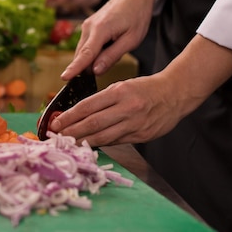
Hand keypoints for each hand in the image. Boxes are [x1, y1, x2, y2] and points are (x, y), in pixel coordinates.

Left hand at [51, 35, 231, 145]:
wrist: (175, 93)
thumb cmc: (145, 88)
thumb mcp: (122, 86)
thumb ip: (103, 100)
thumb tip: (79, 114)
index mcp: (119, 92)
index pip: (88, 106)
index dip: (70, 116)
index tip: (56, 123)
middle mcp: (126, 108)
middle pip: (93, 123)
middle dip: (72, 132)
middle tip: (57, 137)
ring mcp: (135, 124)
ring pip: (103, 136)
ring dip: (84, 142)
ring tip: (69, 144)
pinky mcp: (141, 136)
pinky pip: (116, 141)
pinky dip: (101, 144)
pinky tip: (90, 145)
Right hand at [61, 0, 164, 78]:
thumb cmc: (137, 15)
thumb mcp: (132, 39)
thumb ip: (112, 56)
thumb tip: (95, 70)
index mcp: (101, 30)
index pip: (85, 54)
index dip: (75, 68)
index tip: (64, 78)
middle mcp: (89, 27)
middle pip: (81, 55)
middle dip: (86, 69)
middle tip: (102, 74)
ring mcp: (86, 26)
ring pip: (83, 51)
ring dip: (91, 60)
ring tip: (112, 53)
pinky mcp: (88, 26)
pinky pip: (86, 45)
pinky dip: (92, 53)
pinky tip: (108, 49)